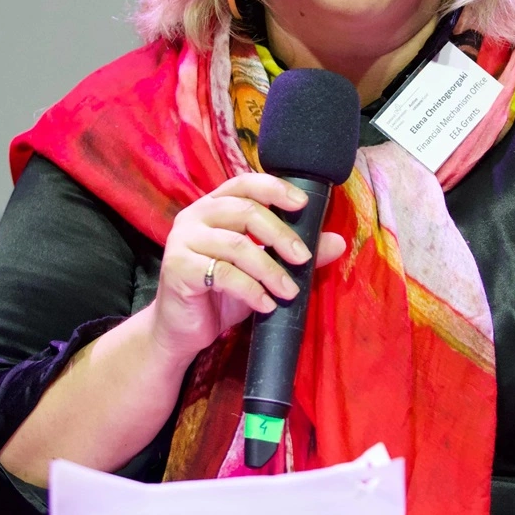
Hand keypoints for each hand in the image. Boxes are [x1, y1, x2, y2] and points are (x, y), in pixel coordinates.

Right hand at [150, 173, 345, 361]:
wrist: (183, 330)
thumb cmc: (222, 294)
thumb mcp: (263, 271)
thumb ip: (293, 253)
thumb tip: (338, 242)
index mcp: (214, 206)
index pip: (245, 183)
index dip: (275, 189)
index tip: (303, 204)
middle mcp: (195, 215)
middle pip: (246, 212)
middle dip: (281, 235)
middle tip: (304, 259)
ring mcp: (183, 240)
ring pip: (237, 245)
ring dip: (270, 269)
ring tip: (290, 291)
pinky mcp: (177, 267)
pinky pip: (223, 274)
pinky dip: (251, 290)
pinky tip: (266, 305)